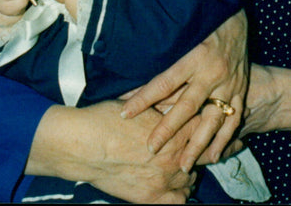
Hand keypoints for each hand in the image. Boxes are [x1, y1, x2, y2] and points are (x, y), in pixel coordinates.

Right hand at [28, 100, 196, 202]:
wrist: (84, 144)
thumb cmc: (109, 118)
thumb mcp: (143, 103)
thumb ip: (167, 103)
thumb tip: (183, 94)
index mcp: (176, 128)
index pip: (206, 126)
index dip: (206, 123)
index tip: (204, 122)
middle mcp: (176, 155)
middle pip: (204, 154)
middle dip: (201, 148)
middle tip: (196, 144)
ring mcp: (166, 179)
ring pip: (192, 178)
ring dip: (188, 170)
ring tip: (179, 164)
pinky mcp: (152, 198)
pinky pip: (179, 200)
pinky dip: (180, 193)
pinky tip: (173, 185)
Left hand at [120, 10, 248, 170]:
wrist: (237, 18)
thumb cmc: (204, 24)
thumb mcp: (184, 35)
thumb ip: (165, 55)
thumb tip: (134, 72)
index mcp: (194, 57)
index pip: (164, 82)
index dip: (143, 98)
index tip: (125, 113)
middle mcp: (211, 73)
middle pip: (186, 106)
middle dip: (168, 129)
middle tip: (151, 149)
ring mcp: (229, 84)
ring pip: (212, 119)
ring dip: (198, 144)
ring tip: (184, 165)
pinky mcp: (240, 90)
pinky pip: (233, 119)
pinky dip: (224, 139)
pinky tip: (213, 156)